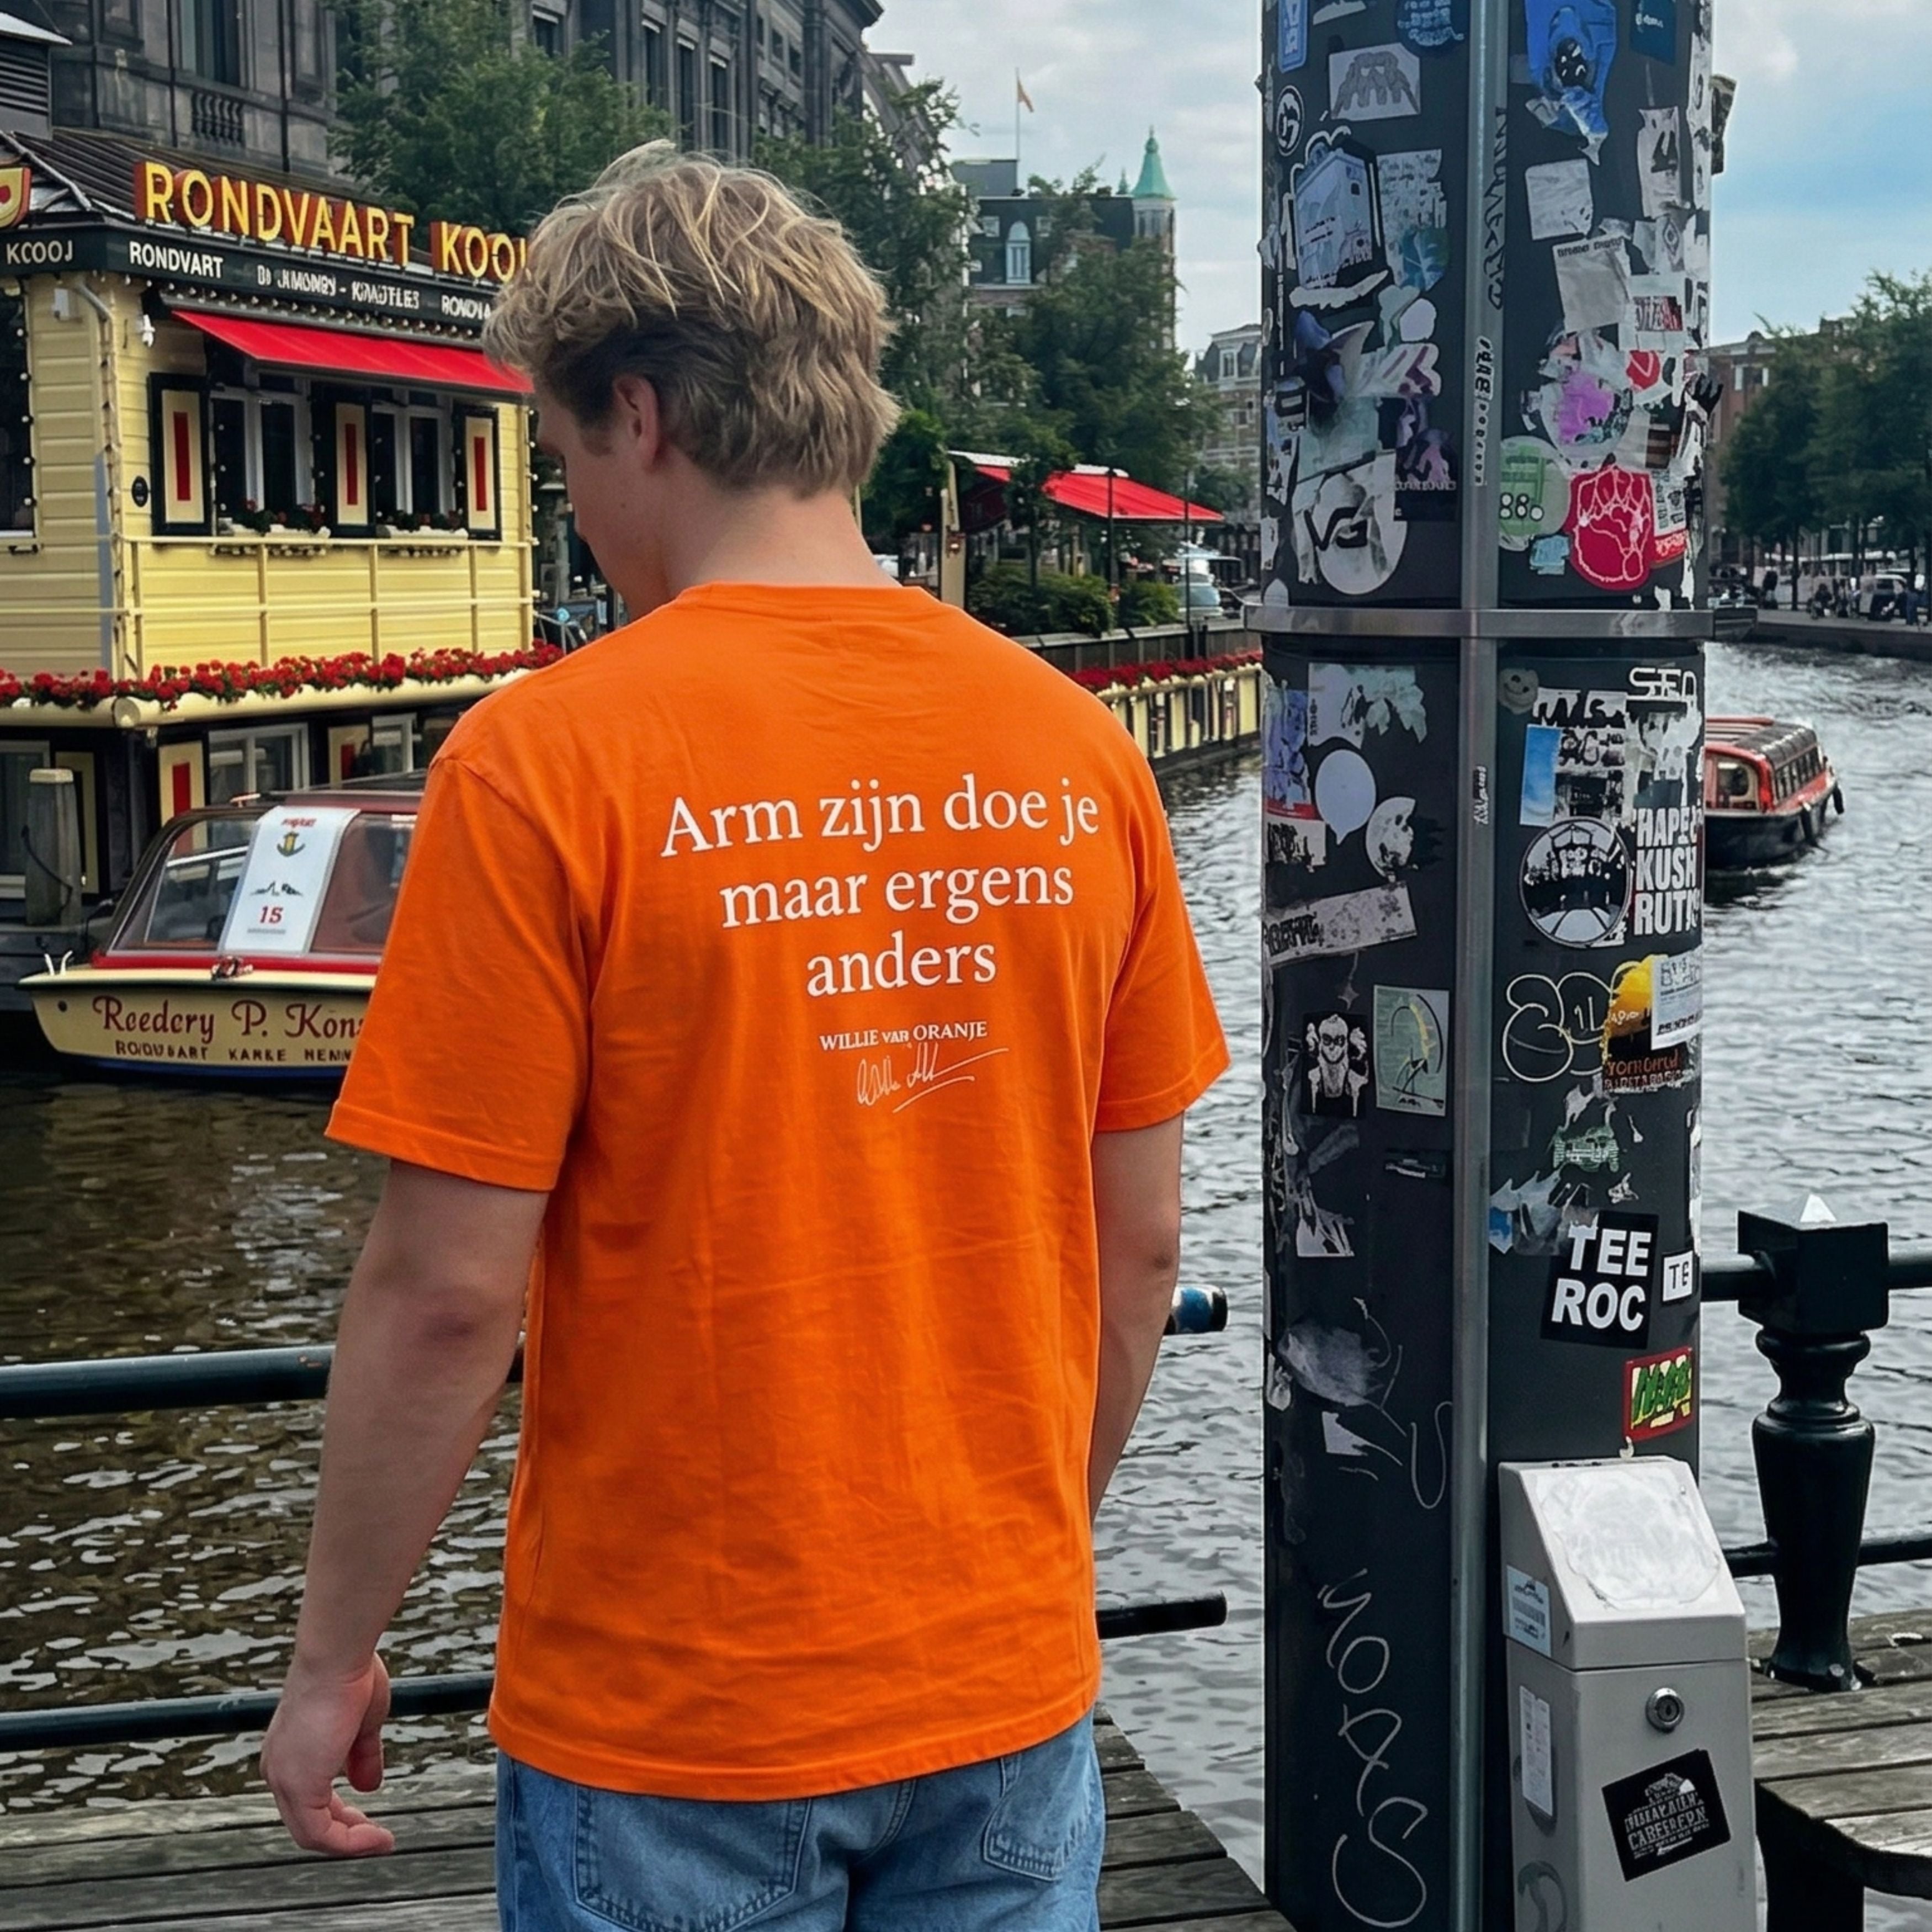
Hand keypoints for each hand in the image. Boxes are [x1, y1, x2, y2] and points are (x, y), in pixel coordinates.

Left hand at [260, 1651, 396, 1856]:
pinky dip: (349, 1842)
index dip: (341, 1815)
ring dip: (349, 1842)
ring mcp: (284, 1779)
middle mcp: (279, 1770)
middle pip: (308, 1821)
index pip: (309, 1799)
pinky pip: (320, 1833)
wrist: (337, 1657)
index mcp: (290, 1753)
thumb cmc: (350, 1675)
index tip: (369, 1817)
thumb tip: (369, 1785)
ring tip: (381, 1842)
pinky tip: (375, 1838)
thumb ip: (362, 1757)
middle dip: (346, 1832)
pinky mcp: (298, 1787)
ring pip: (311, 1834)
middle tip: (375, 1837)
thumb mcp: (362, 1725)